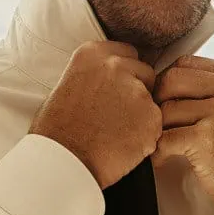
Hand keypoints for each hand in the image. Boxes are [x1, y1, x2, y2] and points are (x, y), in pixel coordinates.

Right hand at [28, 40, 161, 191]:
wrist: (62, 161)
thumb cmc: (56, 132)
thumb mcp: (67, 86)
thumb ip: (94, 76)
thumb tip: (108, 81)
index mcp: (92, 53)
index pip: (127, 53)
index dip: (126, 73)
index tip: (118, 89)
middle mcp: (116, 66)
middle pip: (145, 72)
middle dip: (138, 90)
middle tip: (118, 115)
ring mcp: (136, 90)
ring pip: (152, 100)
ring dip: (141, 115)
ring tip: (116, 135)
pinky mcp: (151, 116)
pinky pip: (156, 125)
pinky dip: (146, 137)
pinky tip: (124, 146)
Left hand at [150, 56, 213, 214]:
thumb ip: (211, 88)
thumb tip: (164, 79)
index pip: (185, 63)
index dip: (168, 83)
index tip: (167, 103)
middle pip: (171, 79)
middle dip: (158, 102)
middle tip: (161, 124)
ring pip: (165, 109)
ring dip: (158, 131)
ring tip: (165, 146)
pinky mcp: (207, 139)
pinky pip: (164, 137)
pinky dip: (158, 152)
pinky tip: (164, 159)